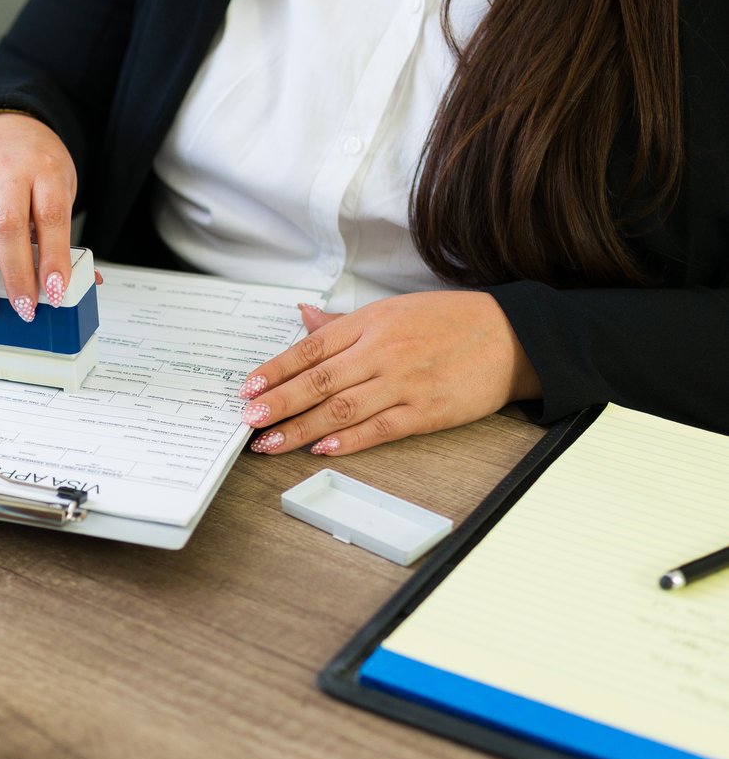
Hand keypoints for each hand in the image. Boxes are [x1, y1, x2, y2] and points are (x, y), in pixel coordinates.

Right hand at [0, 113, 77, 324]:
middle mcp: (0, 175)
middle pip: (6, 223)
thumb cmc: (30, 163)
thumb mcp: (57, 184)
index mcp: (40, 170)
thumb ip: (61, 233)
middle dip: (15, 271)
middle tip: (25, 307)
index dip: (53, 257)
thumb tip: (80, 284)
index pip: (49, 215)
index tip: (55, 291)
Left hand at [236, 291, 541, 456]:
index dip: (274, 370)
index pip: (309, 349)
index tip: (246, 389)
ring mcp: (404, 382)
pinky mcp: (426, 411)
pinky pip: (380, 428)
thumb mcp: (392, 310)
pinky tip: (323, 449)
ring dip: (301, 428)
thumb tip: (302, 317)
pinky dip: (349, 440)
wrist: (512, 335)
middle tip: (249, 421)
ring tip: (271, 443)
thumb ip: (343, 324)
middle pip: (318, 381)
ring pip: (342, 408)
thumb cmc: (449, 321)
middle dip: (279, 403)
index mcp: (369, 324)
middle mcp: (382, 351)